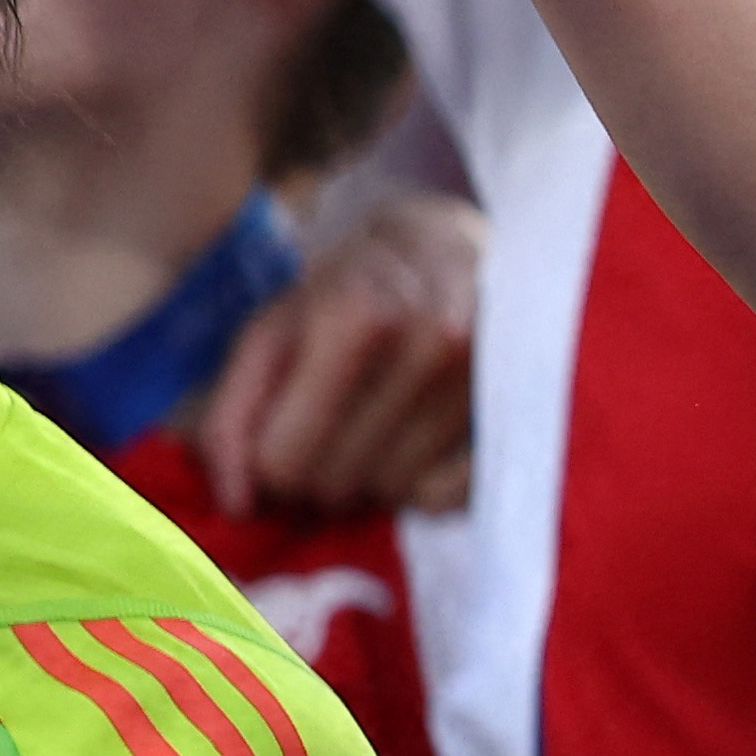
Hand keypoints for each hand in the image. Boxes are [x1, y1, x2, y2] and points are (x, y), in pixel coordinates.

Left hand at [193, 179, 481, 521]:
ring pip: (388, 493)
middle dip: (316, 468)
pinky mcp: (523, 406)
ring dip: (368, 475)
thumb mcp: (268, 335)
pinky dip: (420, 484)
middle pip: (334, 482)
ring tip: (373, 421)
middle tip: (328, 423)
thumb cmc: (341, 295)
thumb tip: (236, 504)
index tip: (280, 430)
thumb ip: (232, 417)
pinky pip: (447, 497)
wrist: (443, 251)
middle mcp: (430, 342)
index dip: (267, 458)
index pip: (282, 458)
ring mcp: (484, 375)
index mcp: (354, 315)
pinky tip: (414, 440)